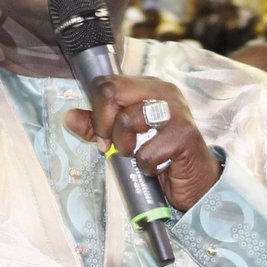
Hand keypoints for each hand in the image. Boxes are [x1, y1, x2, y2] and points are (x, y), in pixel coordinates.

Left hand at [63, 75, 221, 211]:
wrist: (196, 183)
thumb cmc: (161, 157)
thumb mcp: (123, 139)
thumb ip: (97, 126)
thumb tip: (69, 117)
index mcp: (148, 86)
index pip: (106, 82)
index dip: (96, 112)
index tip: (102, 135)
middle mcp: (163, 92)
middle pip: (111, 91)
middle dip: (104, 125)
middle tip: (112, 146)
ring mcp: (176, 111)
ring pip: (128, 119)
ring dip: (126, 147)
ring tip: (138, 155)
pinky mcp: (185, 135)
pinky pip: (147, 152)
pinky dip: (146, 166)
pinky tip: (159, 166)